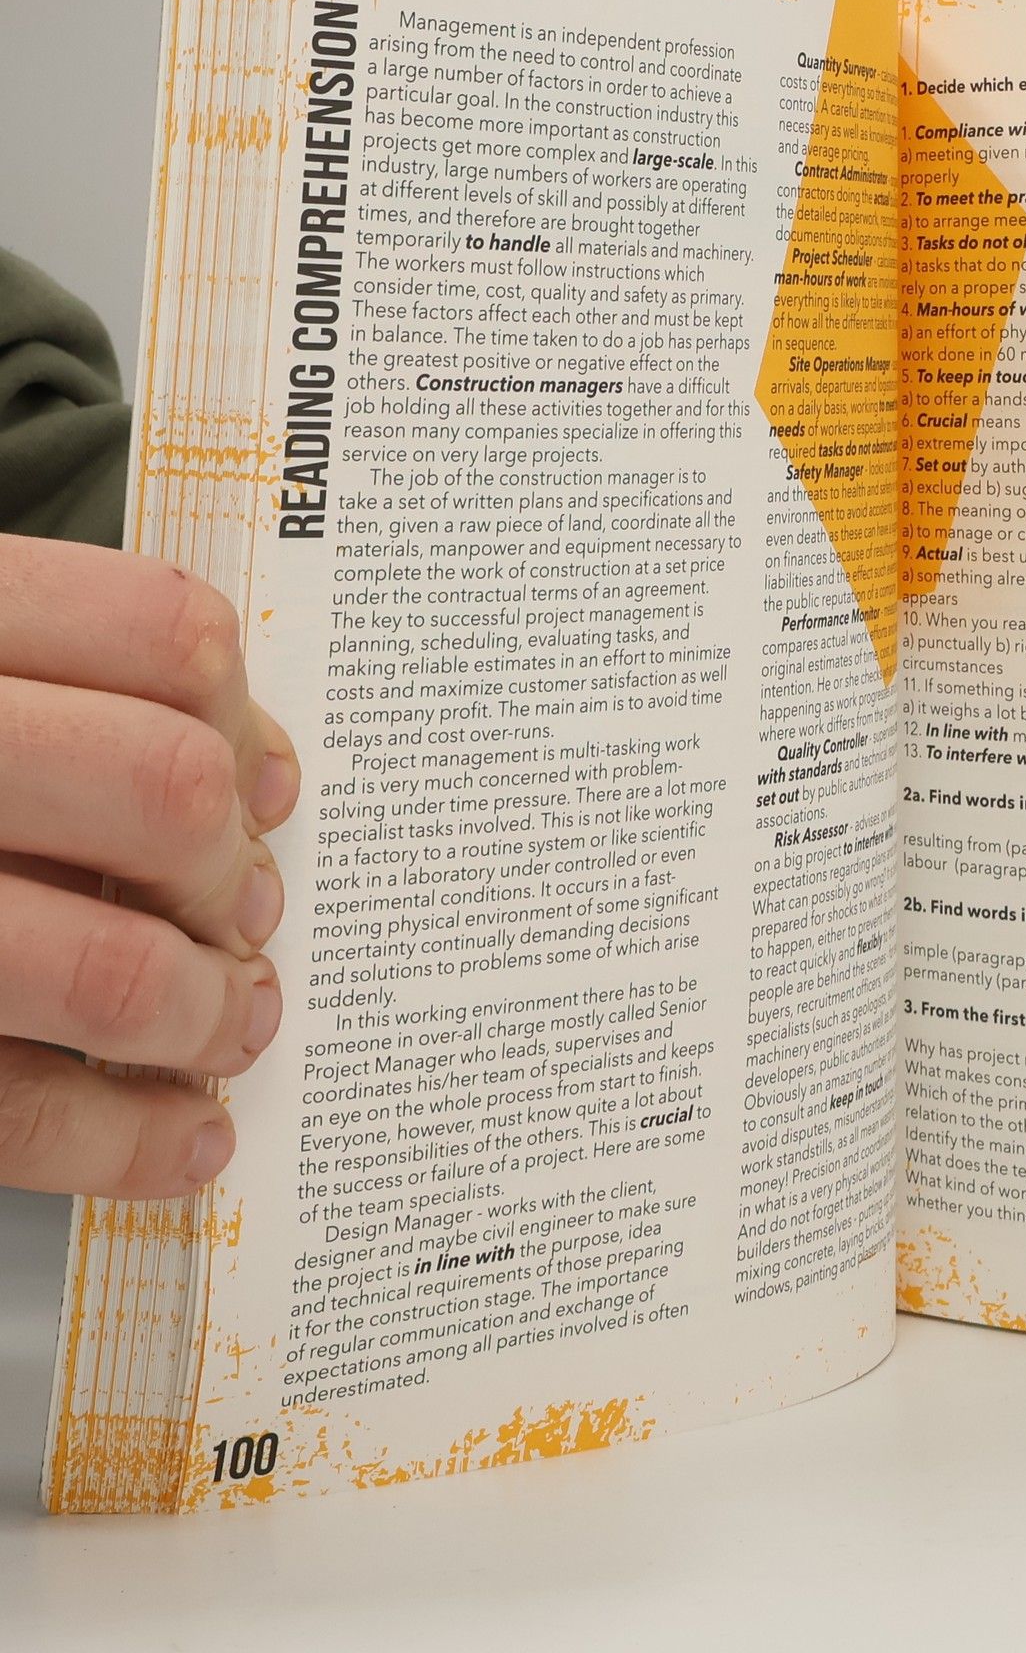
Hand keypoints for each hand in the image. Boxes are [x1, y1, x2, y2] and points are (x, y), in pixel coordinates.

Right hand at [0, 535, 299, 1197]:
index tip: (259, 783)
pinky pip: (14, 1107)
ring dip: (205, 1012)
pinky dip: (130, 1137)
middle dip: (233, 872)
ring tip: (227, 1021)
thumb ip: (34, 683)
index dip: (241, 716)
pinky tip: (183, 1136)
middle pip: (165, 793)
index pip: (159, 630)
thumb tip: (241, 777)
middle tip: (242, 910)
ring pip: (110, 970)